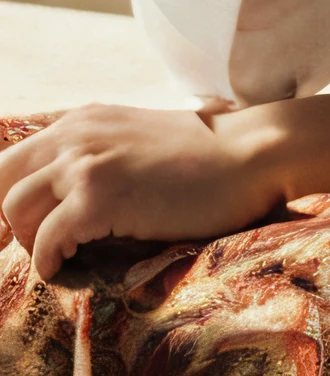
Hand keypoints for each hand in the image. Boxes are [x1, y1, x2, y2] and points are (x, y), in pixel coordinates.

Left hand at [0, 102, 280, 280]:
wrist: (247, 155)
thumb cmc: (202, 157)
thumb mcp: (134, 142)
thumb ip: (96, 157)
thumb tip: (63, 199)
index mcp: (82, 120)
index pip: (10, 160)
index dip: (10, 199)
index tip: (27, 228)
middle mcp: (76, 134)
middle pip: (3, 183)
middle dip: (14, 221)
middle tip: (44, 245)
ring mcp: (85, 162)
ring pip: (15, 211)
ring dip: (33, 242)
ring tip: (65, 255)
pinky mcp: (99, 196)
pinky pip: (46, 242)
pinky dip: (52, 263)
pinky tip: (73, 267)